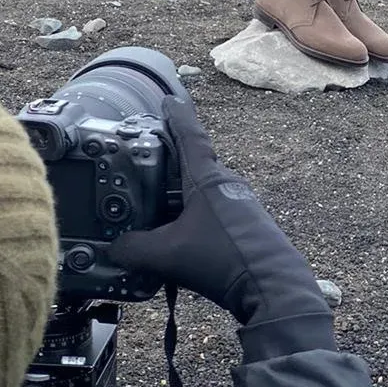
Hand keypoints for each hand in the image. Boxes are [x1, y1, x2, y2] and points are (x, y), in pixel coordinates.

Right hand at [105, 96, 328, 326]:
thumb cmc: (223, 259)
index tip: (169, 100)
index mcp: (208, 179)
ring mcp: (241, 204)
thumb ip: (133, 249)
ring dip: (181, 199)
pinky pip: (213, 214)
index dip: (177, 117)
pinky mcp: (247, 226)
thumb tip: (115, 249)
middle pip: (194, 166)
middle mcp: (227, 184)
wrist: (272, 286)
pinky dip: (193, 220)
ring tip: (155, 213)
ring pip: (203, 193)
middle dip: (171, 166)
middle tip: (146, 167)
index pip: (190, 136)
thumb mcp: (167, 255)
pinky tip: (180, 241)